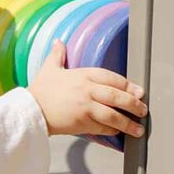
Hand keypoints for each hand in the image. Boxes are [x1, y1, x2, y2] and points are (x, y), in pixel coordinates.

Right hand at [28, 40, 147, 137]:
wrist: (29, 111)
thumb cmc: (39, 91)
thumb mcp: (49, 69)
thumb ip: (57, 55)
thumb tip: (59, 41)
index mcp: (82, 75)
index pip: (112, 78)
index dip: (128, 85)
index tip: (138, 91)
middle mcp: (86, 90)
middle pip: (117, 96)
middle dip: (134, 104)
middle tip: (143, 109)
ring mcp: (85, 107)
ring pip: (114, 115)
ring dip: (128, 123)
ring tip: (138, 128)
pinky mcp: (82, 122)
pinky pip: (103, 127)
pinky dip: (112, 130)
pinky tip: (118, 131)